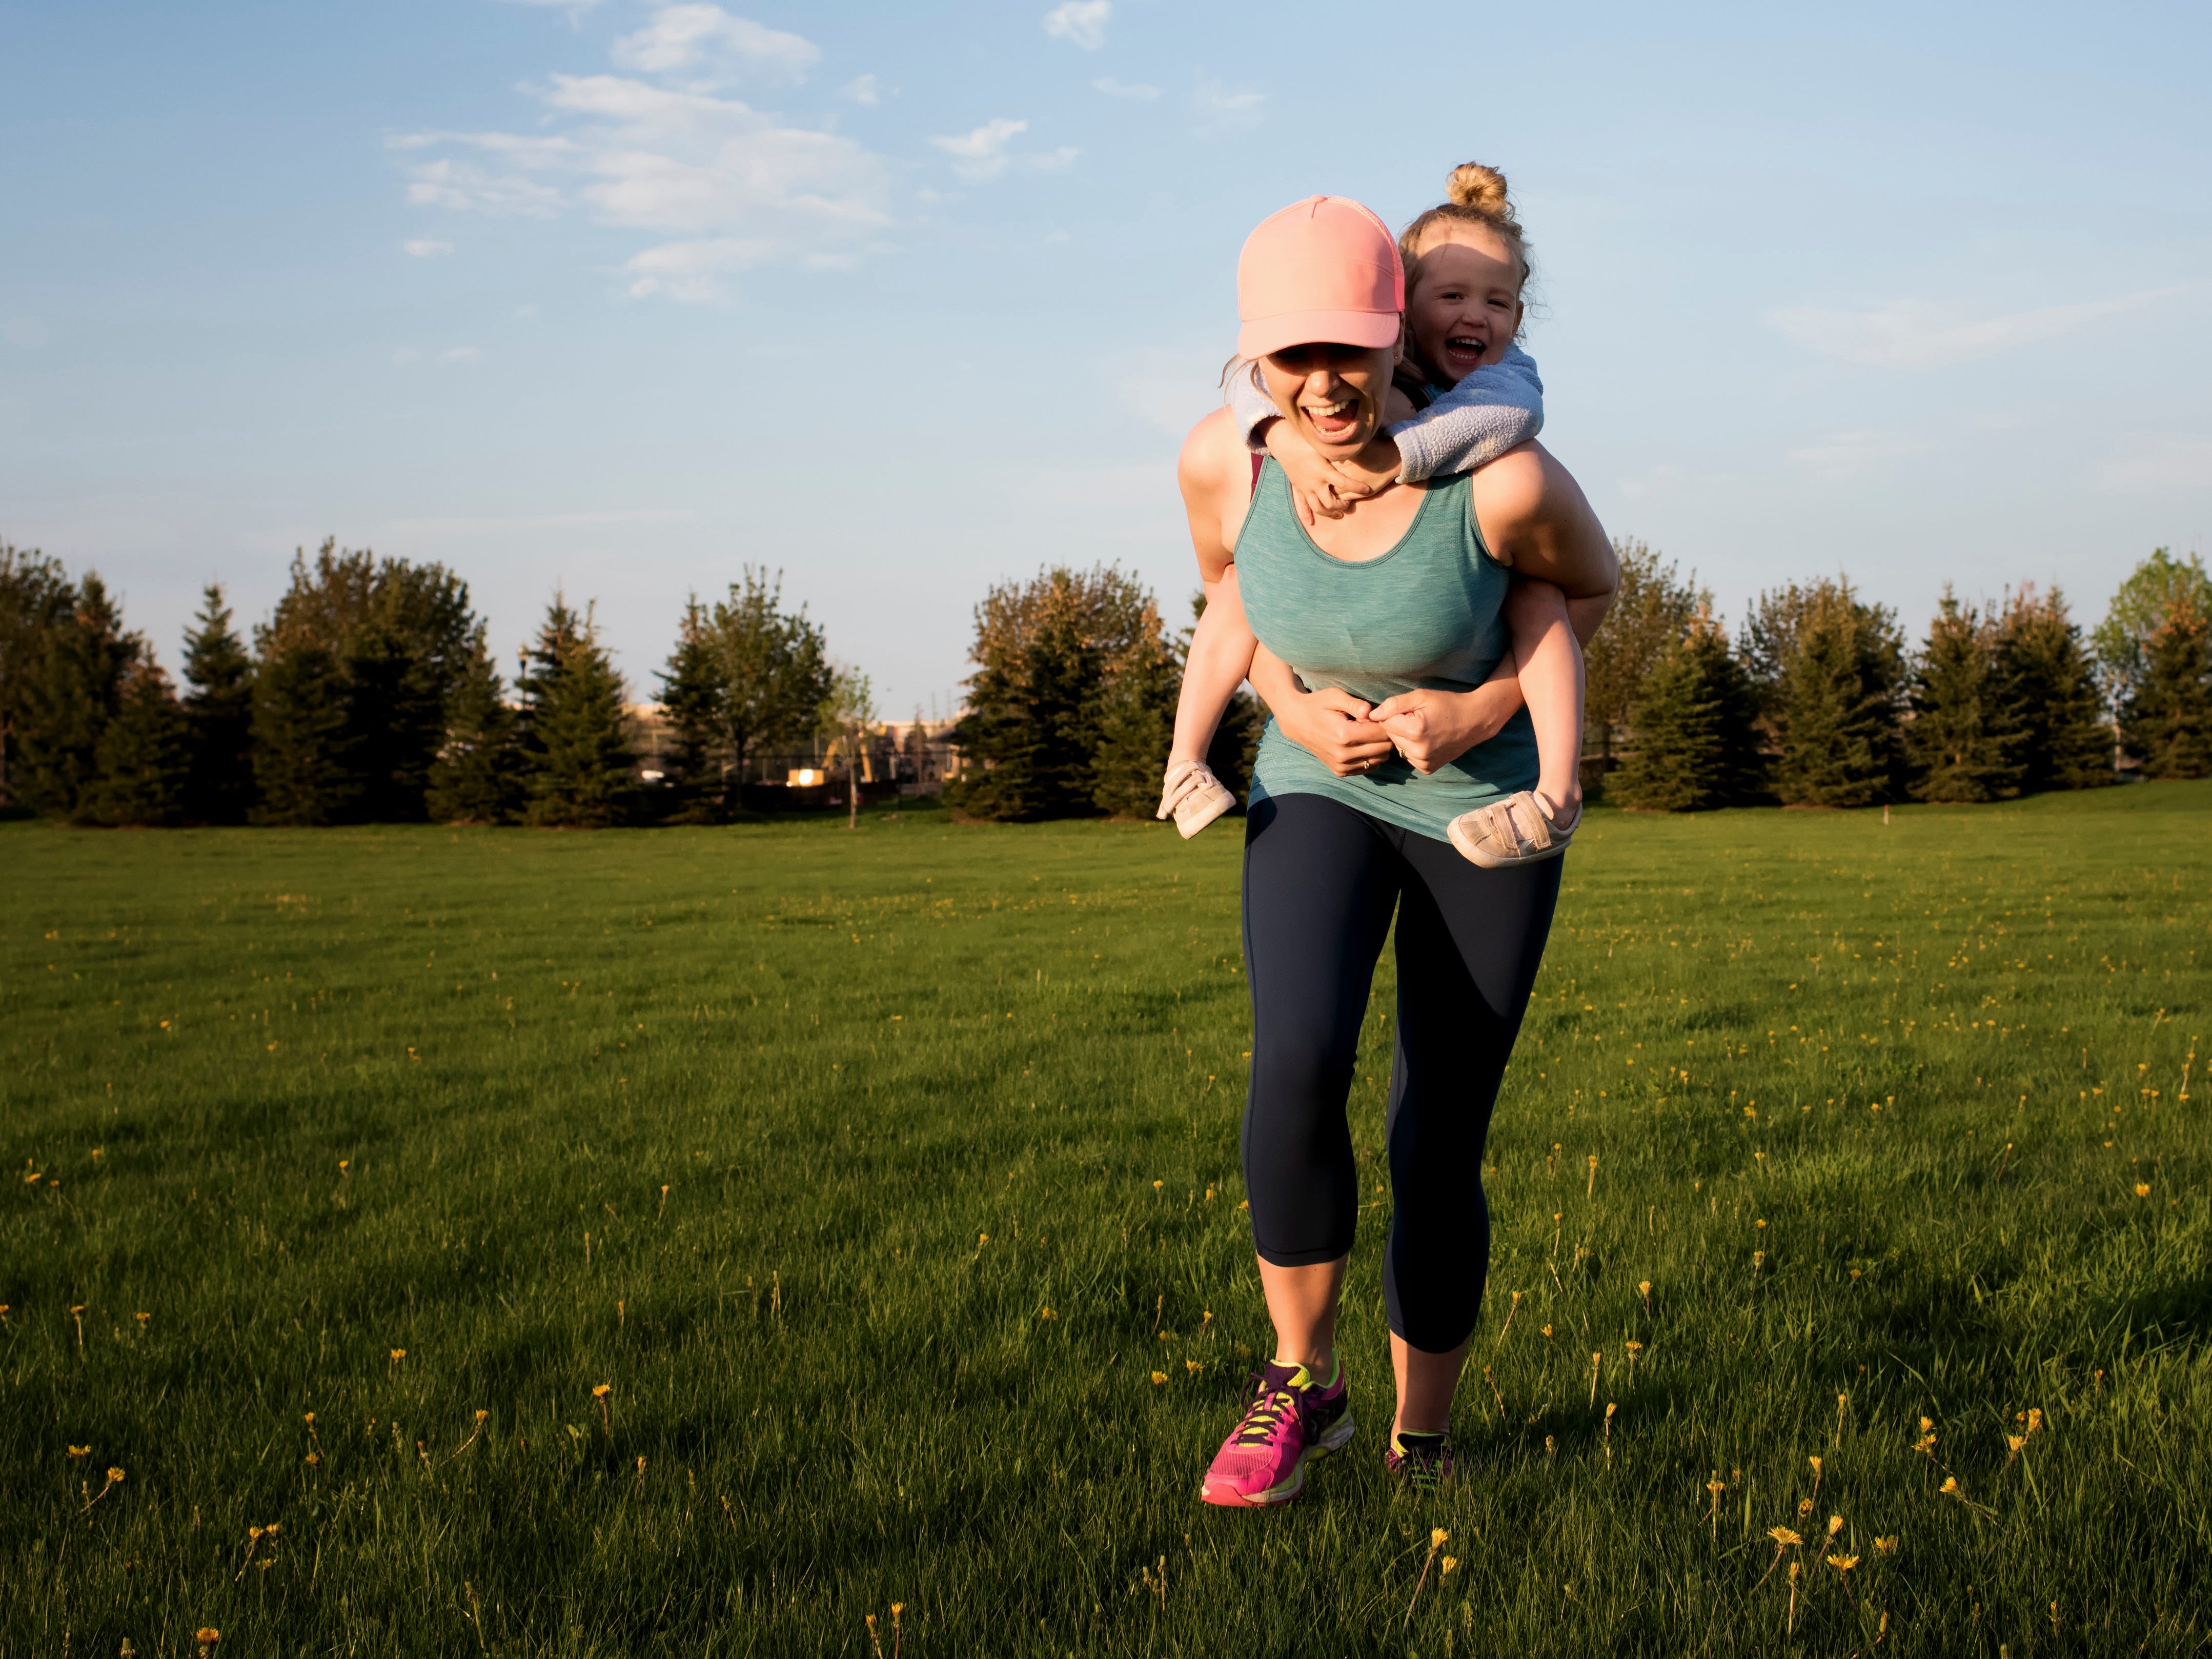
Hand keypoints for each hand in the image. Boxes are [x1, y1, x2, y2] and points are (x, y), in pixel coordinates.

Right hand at [1265, 424, 1382, 526]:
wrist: (1285, 443)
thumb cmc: (1306, 441)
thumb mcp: (1324, 445)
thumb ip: (1338, 451)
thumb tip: (1355, 448)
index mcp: (1324, 472)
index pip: (1345, 483)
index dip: (1357, 488)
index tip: (1367, 489)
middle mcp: (1315, 483)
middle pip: (1330, 503)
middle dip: (1341, 505)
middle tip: (1348, 503)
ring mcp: (1306, 488)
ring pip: (1318, 508)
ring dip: (1329, 513)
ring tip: (1338, 514)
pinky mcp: (1298, 488)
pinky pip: (1302, 505)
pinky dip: (1306, 515)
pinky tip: (1311, 523)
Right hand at [1268, 685, 1398, 777]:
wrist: (1296, 721)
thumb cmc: (1317, 705)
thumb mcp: (1334, 696)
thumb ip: (1355, 703)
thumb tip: (1371, 712)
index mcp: (1344, 735)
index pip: (1382, 733)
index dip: (1384, 723)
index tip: (1378, 716)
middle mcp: (1344, 755)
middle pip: (1384, 748)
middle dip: (1384, 735)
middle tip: (1374, 724)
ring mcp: (1341, 766)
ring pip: (1379, 760)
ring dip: (1379, 747)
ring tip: (1367, 734)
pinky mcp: (1340, 771)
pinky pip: (1368, 768)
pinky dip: (1370, 757)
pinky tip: (1361, 744)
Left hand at [1367, 683, 1517, 773]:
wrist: (1475, 721)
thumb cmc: (1447, 704)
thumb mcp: (1421, 696)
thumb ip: (1393, 704)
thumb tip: (1371, 716)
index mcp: (1415, 731)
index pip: (1384, 722)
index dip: (1394, 713)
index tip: (1410, 709)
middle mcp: (1418, 751)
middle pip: (1390, 736)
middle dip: (1398, 726)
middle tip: (1419, 718)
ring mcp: (1423, 763)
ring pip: (1398, 747)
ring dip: (1405, 738)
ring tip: (1424, 729)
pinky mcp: (1427, 769)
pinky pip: (1408, 756)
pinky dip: (1413, 748)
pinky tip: (1428, 740)